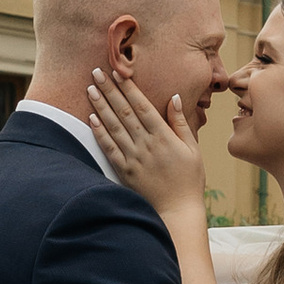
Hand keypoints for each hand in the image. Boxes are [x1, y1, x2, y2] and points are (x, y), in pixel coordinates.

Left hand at [88, 69, 209, 222]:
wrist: (177, 211)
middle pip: (124, 112)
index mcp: (164, 137)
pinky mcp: (124, 171)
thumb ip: (181, 123)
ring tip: (90, 89)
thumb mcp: (193, 149)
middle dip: (109, 90)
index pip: (142, 106)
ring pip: (113, 126)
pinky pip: (109, 148)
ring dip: (100, 106)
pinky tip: (91, 118)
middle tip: (97, 72)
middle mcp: (146, 144)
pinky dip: (99, 132)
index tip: (118, 72)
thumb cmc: (189, 180)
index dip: (129, 88)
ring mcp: (133, 158)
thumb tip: (174, 97)